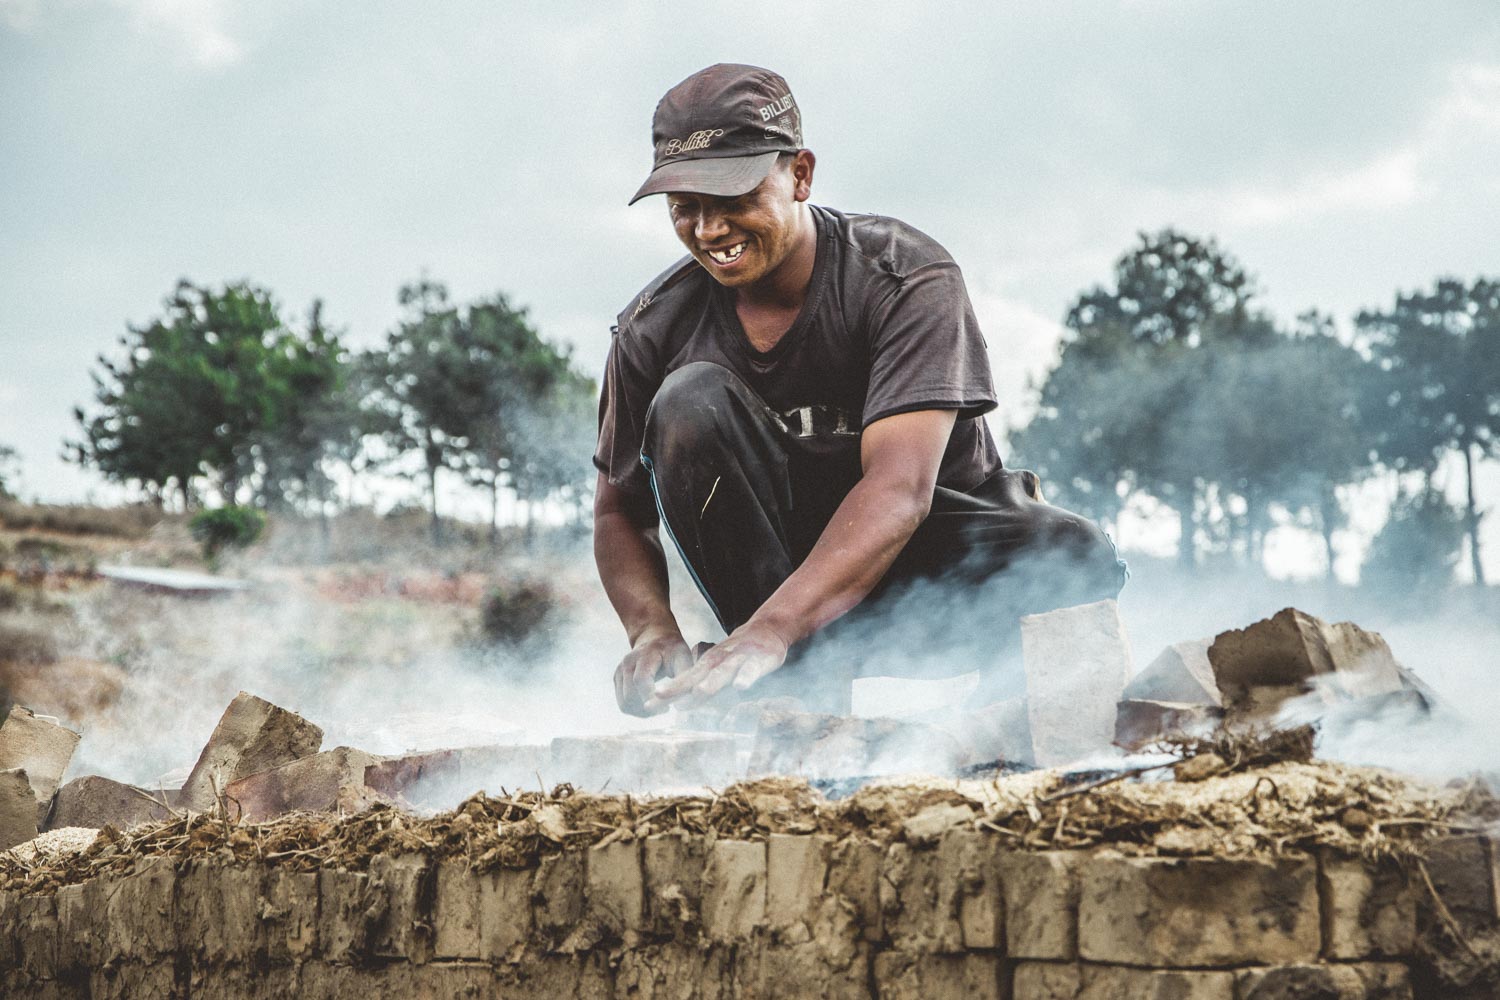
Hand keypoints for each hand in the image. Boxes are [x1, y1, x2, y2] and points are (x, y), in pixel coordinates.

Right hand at [614, 626, 691, 716]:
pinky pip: (623, 704)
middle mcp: (629, 661)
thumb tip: (686, 702)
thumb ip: (684, 678)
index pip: (641, 680)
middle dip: (648, 709)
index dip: (650, 698)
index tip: (666, 709)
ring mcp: (620, 670)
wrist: (655, 637)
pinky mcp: (617, 679)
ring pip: (625, 703)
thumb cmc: (673, 651)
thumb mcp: (683, 659)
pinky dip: (636, 710)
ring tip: (658, 708)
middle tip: (665, 710)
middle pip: (630, 695)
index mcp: (646, 654)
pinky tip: (650, 704)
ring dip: (642, 712)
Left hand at [646, 621, 789, 710]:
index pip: (683, 681)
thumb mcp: (716, 670)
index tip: (648, 705)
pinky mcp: (758, 661)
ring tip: (699, 693)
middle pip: (696, 677)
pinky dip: (746, 677)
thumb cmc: (737, 656)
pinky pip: (751, 670)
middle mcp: (718, 663)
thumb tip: (680, 706)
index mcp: (706, 667)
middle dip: (679, 688)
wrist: (765, 631)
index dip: (667, 693)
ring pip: (722, 673)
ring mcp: (737, 661)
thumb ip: (700, 686)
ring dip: (711, 683)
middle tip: (660, 697)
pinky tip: (740, 686)